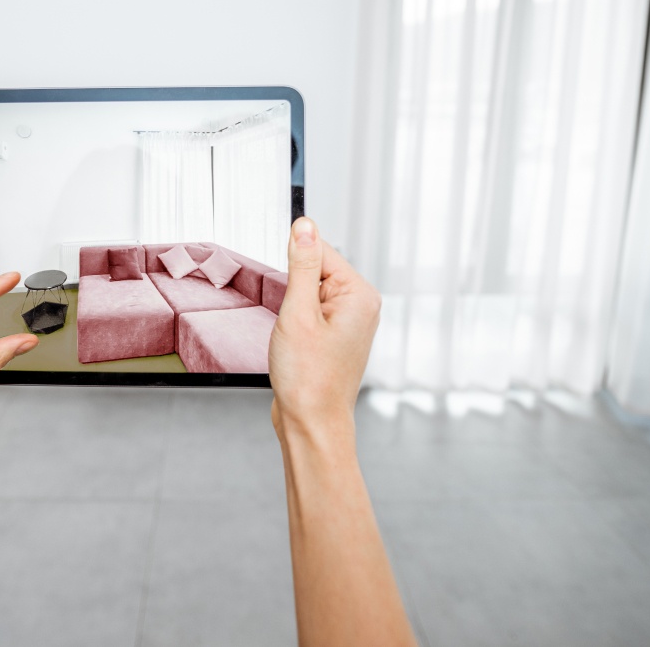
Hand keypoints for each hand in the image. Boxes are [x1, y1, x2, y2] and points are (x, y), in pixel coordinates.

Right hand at [269, 217, 381, 442]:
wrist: (312, 423)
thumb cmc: (309, 379)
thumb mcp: (298, 313)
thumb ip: (301, 265)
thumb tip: (305, 226)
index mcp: (359, 294)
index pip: (320, 252)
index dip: (293, 270)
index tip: (288, 297)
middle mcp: (361, 305)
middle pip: (315, 272)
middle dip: (292, 292)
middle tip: (293, 326)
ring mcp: (349, 322)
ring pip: (308, 293)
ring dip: (292, 310)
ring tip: (296, 340)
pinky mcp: (336, 336)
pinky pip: (309, 312)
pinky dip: (295, 323)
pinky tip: (296, 346)